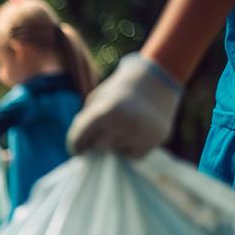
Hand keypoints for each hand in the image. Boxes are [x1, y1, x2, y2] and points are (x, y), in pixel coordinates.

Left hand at [67, 53, 182, 157]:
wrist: (158, 78)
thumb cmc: (120, 90)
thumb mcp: (98, 98)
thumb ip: (85, 121)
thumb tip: (80, 147)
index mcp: (105, 111)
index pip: (80, 138)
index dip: (75, 146)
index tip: (77, 151)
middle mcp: (124, 123)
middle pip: (98, 147)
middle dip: (97, 143)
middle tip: (101, 135)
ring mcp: (142, 132)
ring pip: (117, 153)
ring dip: (115, 145)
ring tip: (122, 130)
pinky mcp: (157, 139)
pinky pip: (134, 156)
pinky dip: (131, 149)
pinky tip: (135, 134)